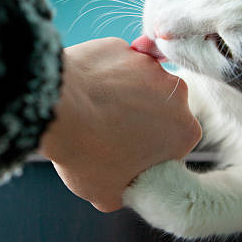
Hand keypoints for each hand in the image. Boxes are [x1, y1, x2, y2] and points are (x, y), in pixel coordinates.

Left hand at [38, 37, 201, 211]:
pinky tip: (82, 91)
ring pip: (137, 83)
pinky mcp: (121, 46)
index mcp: (184, 132)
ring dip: (122, 93)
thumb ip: (131, 188)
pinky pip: (114, 63)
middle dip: (140, 119)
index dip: (149, 151)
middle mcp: (176, 93)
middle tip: (107, 132)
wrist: (57, 109)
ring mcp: (147, 64)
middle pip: (160, 109)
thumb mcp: (110, 195)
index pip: (172, 144)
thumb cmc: (86, 154)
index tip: (126, 155)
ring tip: (90, 111)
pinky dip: (101, 74)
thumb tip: (125, 183)